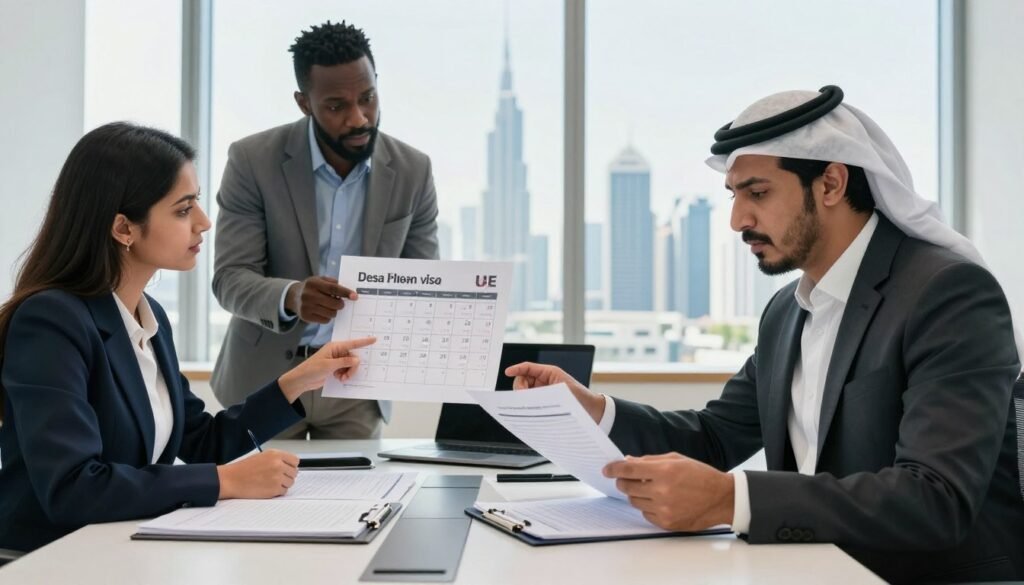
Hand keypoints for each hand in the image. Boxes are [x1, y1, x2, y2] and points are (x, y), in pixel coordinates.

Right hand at [216, 449, 299, 498]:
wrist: (231, 479)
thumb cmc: (244, 469)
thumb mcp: (262, 456)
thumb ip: (278, 459)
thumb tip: (290, 466)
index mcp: (275, 454)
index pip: (295, 461)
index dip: (291, 466)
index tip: (287, 469)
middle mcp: (278, 465)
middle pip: (294, 472)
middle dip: (287, 475)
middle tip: (276, 477)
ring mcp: (277, 477)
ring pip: (290, 482)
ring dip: (283, 484)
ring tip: (270, 483)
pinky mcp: (274, 489)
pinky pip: (283, 491)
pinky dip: (278, 491)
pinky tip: (268, 488)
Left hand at [277, 336, 375, 401]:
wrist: (302, 380)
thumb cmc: (312, 370)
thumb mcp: (329, 366)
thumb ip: (344, 362)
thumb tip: (357, 360)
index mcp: (335, 347)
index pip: (352, 343)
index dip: (364, 342)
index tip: (374, 339)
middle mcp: (337, 352)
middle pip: (353, 358)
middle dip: (352, 368)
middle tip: (347, 376)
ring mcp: (336, 360)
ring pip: (351, 366)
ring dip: (349, 373)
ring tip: (341, 379)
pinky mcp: (335, 368)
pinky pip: (346, 370)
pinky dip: (345, 376)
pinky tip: (339, 379)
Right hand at [285, 276, 356, 323]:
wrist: (293, 296)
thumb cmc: (312, 287)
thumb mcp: (319, 279)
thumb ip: (332, 283)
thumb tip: (347, 292)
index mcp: (313, 283)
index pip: (333, 288)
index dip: (345, 292)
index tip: (355, 296)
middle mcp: (308, 295)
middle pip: (333, 303)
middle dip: (341, 304)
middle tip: (340, 303)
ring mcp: (306, 307)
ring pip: (331, 313)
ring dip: (334, 311)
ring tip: (330, 306)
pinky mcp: (306, 317)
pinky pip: (325, 320)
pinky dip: (328, 317)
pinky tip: (323, 311)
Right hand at [504, 362, 604, 422]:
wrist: (593, 411)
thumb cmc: (582, 398)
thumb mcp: (562, 391)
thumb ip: (544, 392)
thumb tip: (526, 396)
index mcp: (550, 373)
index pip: (528, 368)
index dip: (517, 369)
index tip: (508, 372)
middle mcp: (544, 382)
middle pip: (522, 380)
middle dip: (520, 387)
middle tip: (523, 397)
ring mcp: (543, 393)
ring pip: (524, 392)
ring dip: (523, 398)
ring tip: (526, 405)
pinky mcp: (544, 403)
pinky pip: (530, 403)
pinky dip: (527, 406)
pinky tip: (528, 411)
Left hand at [603, 453, 734, 530]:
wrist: (721, 498)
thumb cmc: (700, 475)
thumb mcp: (676, 459)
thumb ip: (650, 461)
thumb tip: (627, 462)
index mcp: (665, 471)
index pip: (629, 470)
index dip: (614, 469)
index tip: (606, 469)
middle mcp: (662, 491)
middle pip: (627, 487)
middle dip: (623, 481)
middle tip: (627, 478)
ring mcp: (664, 509)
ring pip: (634, 501)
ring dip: (636, 494)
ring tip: (649, 489)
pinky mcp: (666, 522)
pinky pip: (645, 514)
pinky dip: (647, 507)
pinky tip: (658, 501)